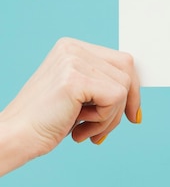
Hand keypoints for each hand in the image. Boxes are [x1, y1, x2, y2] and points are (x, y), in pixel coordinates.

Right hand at [0, 38, 141, 175]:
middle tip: (104, 130)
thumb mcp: (79, 97)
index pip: (121, 61)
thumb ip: (102, 86)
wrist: (16, 138)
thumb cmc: (46, 123)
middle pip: (127, 69)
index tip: (132, 114)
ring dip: (109, 118)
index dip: (132, 89)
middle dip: (125, 103)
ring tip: (85, 131)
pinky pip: (114, 98)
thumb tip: (136, 95)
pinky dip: (103, 120)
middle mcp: (72, 48)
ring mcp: (73, 60)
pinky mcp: (74, 78)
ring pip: (123, 86)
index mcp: (72, 48)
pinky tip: (79, 130)